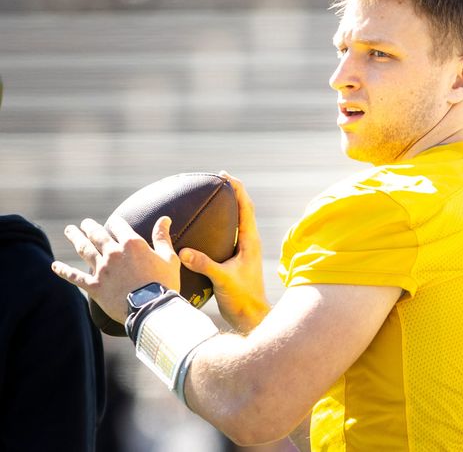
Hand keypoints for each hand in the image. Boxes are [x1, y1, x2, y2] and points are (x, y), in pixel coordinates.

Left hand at [51, 216, 181, 322]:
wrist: (151, 308)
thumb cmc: (164, 283)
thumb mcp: (169, 258)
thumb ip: (162, 237)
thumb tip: (165, 218)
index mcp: (132, 244)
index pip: (118, 225)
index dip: (115, 222)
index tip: (113, 222)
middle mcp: (113, 253)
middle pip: (97, 234)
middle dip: (89, 227)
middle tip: (84, 223)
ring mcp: (102, 269)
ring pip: (84, 249)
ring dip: (75, 238)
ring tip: (69, 231)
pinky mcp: (94, 286)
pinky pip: (75, 276)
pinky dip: (64, 270)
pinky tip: (55, 266)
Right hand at [178, 171, 268, 331]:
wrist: (251, 316)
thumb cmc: (242, 298)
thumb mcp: (223, 279)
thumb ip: (204, 264)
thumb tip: (183, 251)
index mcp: (250, 241)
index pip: (246, 207)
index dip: (237, 189)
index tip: (224, 175)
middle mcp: (249, 242)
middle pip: (243, 210)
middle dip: (232, 193)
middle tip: (217, 180)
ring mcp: (244, 251)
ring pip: (237, 222)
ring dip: (228, 208)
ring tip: (213, 197)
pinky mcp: (237, 260)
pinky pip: (229, 236)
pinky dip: (220, 226)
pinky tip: (206, 229)